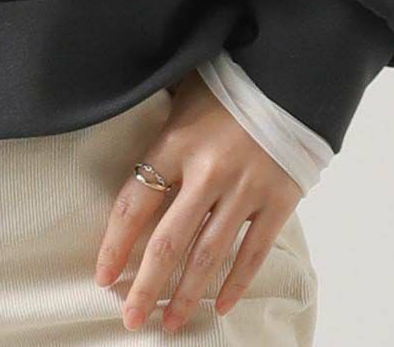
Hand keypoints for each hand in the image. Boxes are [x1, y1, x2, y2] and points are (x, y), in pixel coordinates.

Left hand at [94, 70, 304, 332]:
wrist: (289, 72)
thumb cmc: (227, 83)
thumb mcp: (182, 93)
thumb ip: (158, 127)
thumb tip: (127, 149)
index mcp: (176, 141)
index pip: (134, 202)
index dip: (115, 244)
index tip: (103, 276)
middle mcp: (207, 171)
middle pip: (168, 242)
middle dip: (146, 287)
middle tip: (131, 319)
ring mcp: (245, 188)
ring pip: (208, 256)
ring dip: (186, 296)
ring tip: (170, 324)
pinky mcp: (278, 200)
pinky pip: (253, 253)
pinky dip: (236, 284)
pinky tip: (220, 307)